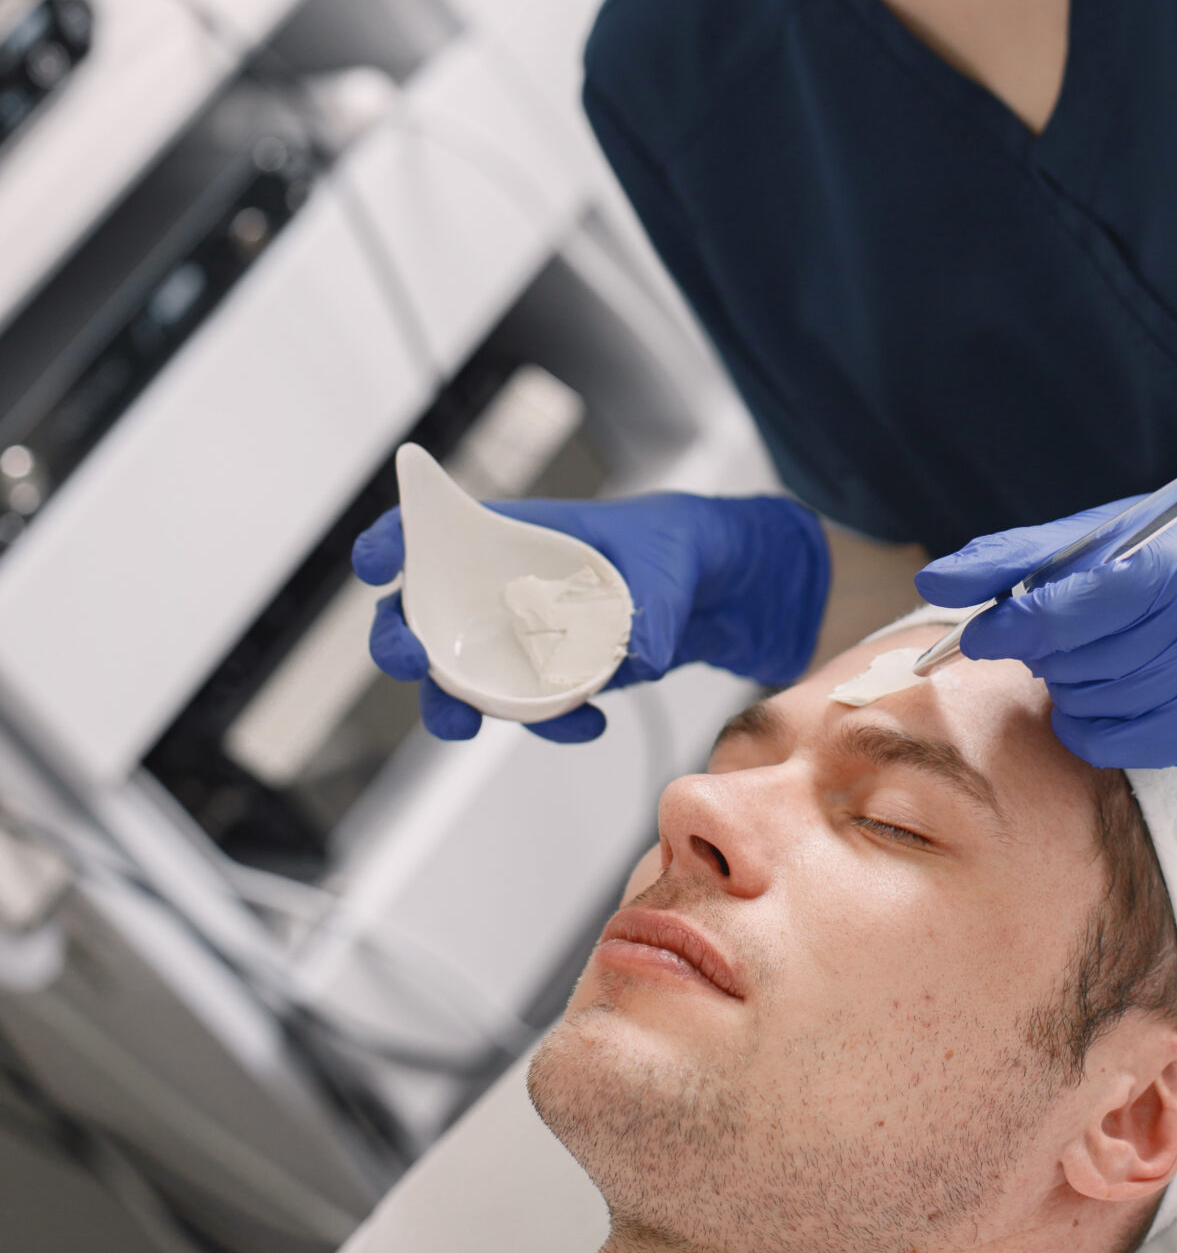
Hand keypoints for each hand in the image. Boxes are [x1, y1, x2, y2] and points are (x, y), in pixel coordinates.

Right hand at [354, 490, 829, 742]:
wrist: (725, 591)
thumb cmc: (685, 546)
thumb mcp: (674, 557)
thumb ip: (656, 600)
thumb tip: (641, 650)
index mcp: (520, 531)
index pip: (437, 526)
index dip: (394, 540)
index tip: (376, 562)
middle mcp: (506, 584)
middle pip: (424, 612)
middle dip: (401, 639)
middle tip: (413, 662)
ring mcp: (525, 636)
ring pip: (459, 675)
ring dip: (450, 704)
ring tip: (465, 726)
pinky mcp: (555, 678)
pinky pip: (528, 710)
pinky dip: (550, 724)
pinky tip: (590, 725)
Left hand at [914, 466, 1176, 767]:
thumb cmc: (1149, 550)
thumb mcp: (1085, 534)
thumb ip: (1006, 559)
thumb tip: (933, 580)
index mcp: (1174, 565)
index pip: (1072, 613)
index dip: (1013, 628)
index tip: (980, 634)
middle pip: (1079, 666)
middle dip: (1046, 652)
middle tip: (1052, 631)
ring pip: (1092, 709)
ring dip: (1067, 686)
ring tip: (1087, 653)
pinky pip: (1116, 748)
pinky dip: (1090, 724)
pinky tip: (1105, 690)